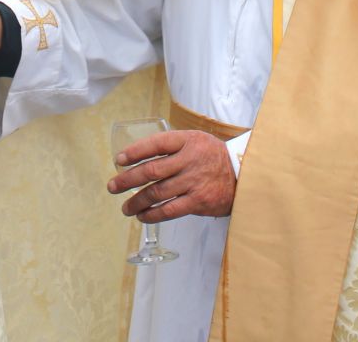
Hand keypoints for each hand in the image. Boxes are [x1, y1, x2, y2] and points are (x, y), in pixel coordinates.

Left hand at [107, 129, 235, 222]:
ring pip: (157, 193)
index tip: (118, 160)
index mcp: (187, 140)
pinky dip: (153, 215)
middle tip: (112, 186)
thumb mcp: (195, 140)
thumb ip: (172, 146)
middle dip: (127, 179)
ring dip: (137, 201)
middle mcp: (189, 160)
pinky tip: (142, 216)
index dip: (134, 151)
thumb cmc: (213, 157)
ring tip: (125, 207)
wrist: (244, 175)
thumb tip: (138, 157)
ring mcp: (194, 182)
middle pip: (151, 170)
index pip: (156, 144)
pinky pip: (170, 210)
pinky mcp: (199, 201)